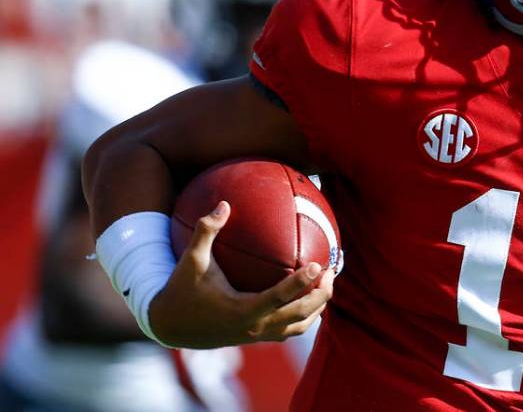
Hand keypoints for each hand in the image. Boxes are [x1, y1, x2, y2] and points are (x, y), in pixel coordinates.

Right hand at [149, 201, 332, 348]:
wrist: (169, 326)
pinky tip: (310, 296)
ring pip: (298, 326)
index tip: (317, 265)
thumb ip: (206, 231)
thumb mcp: (191, 260)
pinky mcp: (257, 338)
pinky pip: (289, 330)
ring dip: (317, 306)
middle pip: (298, 315)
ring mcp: (257, 336)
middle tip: (332, 271)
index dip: (300, 283)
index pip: (278, 298)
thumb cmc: (181, 289)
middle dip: (320, 295)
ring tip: (328, 283)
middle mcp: (253, 327)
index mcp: (241, 310)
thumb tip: (224, 203)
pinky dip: (305, 315)